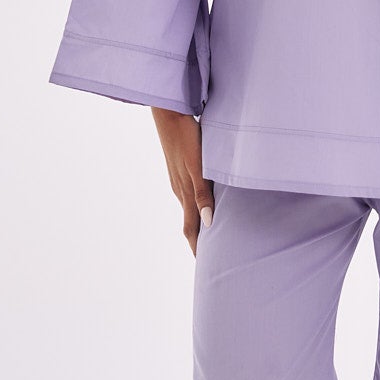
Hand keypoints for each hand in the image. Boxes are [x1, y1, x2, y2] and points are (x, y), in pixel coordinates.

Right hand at [151, 107, 213, 256]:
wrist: (170, 113)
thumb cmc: (186, 137)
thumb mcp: (198, 166)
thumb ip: (203, 194)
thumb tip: (208, 224)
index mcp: (185, 193)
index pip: (191, 229)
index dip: (198, 248)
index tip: (204, 266)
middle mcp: (181, 190)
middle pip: (190, 223)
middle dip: (198, 242)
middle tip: (208, 260)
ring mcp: (179, 179)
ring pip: (190, 209)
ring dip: (198, 226)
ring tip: (209, 238)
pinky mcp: (181, 169)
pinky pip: (190, 196)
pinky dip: (198, 208)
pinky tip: (204, 206)